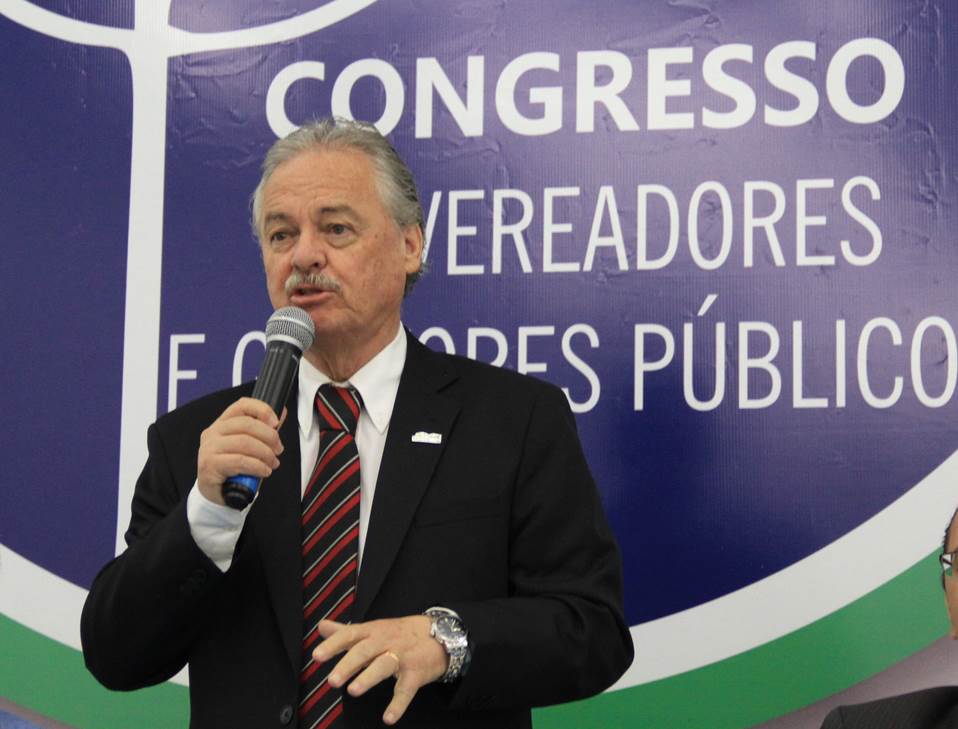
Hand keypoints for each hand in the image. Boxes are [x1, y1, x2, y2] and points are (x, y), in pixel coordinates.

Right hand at [196, 398, 284, 504]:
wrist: (217, 494)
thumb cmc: (234, 468)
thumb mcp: (249, 446)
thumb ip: (263, 430)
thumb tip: (281, 412)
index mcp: (222, 423)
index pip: (242, 405)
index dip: (262, 410)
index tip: (276, 422)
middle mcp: (213, 432)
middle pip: (247, 424)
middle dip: (269, 436)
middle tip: (278, 449)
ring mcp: (209, 448)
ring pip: (245, 443)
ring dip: (265, 454)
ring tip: (272, 463)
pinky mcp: (210, 465)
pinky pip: (240, 461)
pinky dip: (258, 466)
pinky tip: (264, 471)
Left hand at [313, 616, 448, 724]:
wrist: (441, 635)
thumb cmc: (401, 634)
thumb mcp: (374, 628)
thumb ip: (346, 631)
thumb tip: (322, 627)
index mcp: (373, 631)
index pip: (350, 635)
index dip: (333, 644)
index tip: (317, 656)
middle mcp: (386, 641)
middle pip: (364, 651)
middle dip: (347, 665)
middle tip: (332, 681)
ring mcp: (402, 656)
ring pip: (383, 665)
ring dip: (368, 678)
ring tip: (353, 691)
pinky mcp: (416, 673)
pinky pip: (406, 689)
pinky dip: (398, 704)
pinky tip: (388, 717)